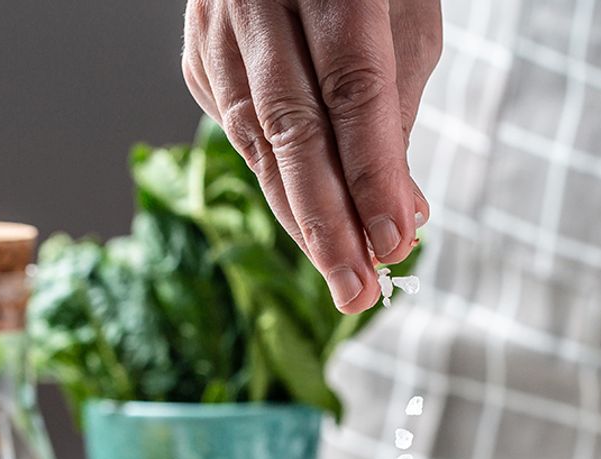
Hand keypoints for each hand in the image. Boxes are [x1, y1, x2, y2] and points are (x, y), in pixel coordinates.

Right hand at [182, 0, 441, 312]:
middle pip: (289, 123)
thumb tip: (399, 213)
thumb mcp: (403, 21)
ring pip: (253, 136)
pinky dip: (274, 179)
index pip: (351, 88)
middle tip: (359, 289)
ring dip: (300, 216)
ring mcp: (215, 22)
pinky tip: (306, 219)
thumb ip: (394, 113)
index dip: (372, 172)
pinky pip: (236, 126)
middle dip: (328, 220)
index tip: (395, 241)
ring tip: (342, 274)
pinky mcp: (197, 50)